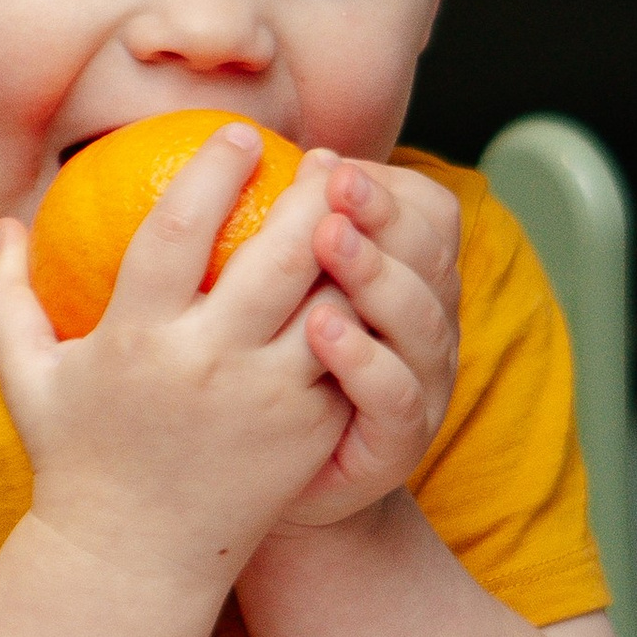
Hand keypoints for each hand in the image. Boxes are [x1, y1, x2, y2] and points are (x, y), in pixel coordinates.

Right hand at [0, 127, 350, 590]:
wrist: (133, 561)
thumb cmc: (75, 458)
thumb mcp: (26, 378)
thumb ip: (6, 295)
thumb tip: (10, 219)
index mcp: (135, 340)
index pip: (178, 230)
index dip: (215, 170)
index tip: (240, 136)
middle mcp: (207, 366)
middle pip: (280, 255)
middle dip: (311, 192)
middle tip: (322, 157)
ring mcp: (267, 403)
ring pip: (330, 302)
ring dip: (350, 246)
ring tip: (356, 207)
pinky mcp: (308, 432)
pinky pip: (349, 356)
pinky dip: (363, 311)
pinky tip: (368, 276)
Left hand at [271, 159, 461, 530]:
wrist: (273, 491)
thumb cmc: (258, 381)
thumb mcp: (269, 300)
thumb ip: (267, 236)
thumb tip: (208, 144)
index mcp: (402, 279)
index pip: (425, 212)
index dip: (385, 186)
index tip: (325, 162)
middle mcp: (424, 325)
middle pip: (428, 255)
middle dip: (384, 214)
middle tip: (332, 185)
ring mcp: (421, 385)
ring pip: (421, 319)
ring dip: (376, 273)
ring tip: (327, 239)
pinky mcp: (399, 441)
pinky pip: (395, 395)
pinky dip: (365, 359)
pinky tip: (322, 329)